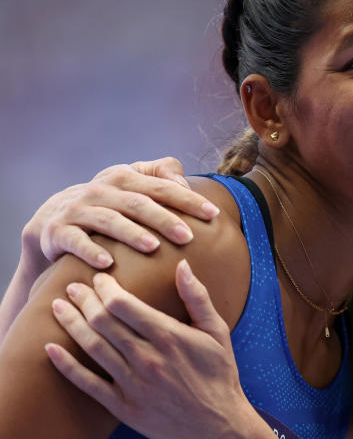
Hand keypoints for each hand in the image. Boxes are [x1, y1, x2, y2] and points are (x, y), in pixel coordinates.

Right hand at [21, 158, 219, 274]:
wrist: (52, 219)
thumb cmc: (108, 203)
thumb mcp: (131, 183)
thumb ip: (160, 175)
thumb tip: (184, 182)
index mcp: (124, 177)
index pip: (162, 187)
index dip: (188, 199)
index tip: (213, 214)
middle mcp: (101, 190)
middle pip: (138, 203)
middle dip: (164, 219)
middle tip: (188, 236)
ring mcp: (78, 210)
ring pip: (109, 220)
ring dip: (131, 234)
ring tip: (153, 247)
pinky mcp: (58, 232)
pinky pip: (75, 241)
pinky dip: (90, 251)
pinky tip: (108, 263)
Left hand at [45, 260, 245, 438]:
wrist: (217, 423)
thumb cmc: (219, 373)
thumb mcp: (217, 331)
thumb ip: (197, 297)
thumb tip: (182, 265)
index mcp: (169, 336)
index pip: (124, 305)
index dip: (106, 288)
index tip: (99, 278)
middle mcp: (147, 358)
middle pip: (104, 322)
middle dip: (84, 300)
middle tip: (72, 286)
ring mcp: (133, 384)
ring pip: (93, 347)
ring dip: (72, 324)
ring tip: (58, 307)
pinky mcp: (123, 406)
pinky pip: (88, 383)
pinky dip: (66, 366)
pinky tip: (51, 349)